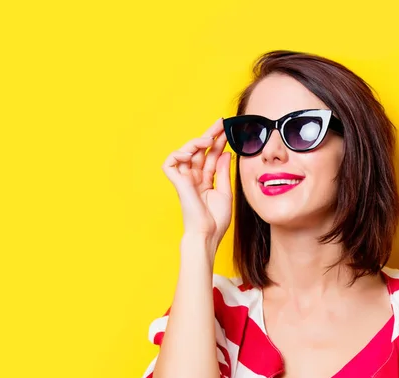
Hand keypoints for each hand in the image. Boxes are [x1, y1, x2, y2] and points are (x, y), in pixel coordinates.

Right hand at [162, 118, 232, 245]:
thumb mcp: (225, 191)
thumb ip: (223, 172)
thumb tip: (226, 153)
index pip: (211, 156)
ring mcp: (185, 180)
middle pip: (199, 151)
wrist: (208, 234)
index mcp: (205, 181)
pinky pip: (170, 163)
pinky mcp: (177, 183)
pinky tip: (190, 153)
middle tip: (221, 123)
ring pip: (185, 153)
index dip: (218, 142)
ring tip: (209, 138)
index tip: (228, 130)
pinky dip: (177, 154)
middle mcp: (194, 178)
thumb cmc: (216, 219)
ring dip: (196, 142)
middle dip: (210, 135)